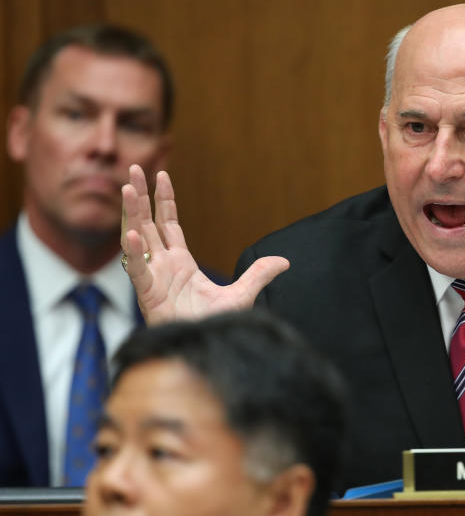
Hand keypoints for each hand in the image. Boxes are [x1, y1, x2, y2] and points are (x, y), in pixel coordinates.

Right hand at [121, 164, 288, 323]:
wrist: (205, 347)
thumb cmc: (215, 326)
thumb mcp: (243, 295)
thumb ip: (259, 275)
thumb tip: (285, 261)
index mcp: (181, 262)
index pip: (169, 223)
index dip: (164, 200)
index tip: (160, 175)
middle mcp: (163, 265)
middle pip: (148, 222)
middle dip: (141, 196)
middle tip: (134, 169)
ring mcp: (154, 277)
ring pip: (138, 238)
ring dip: (132, 213)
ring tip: (128, 187)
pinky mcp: (148, 294)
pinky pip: (138, 270)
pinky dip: (133, 251)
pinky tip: (131, 232)